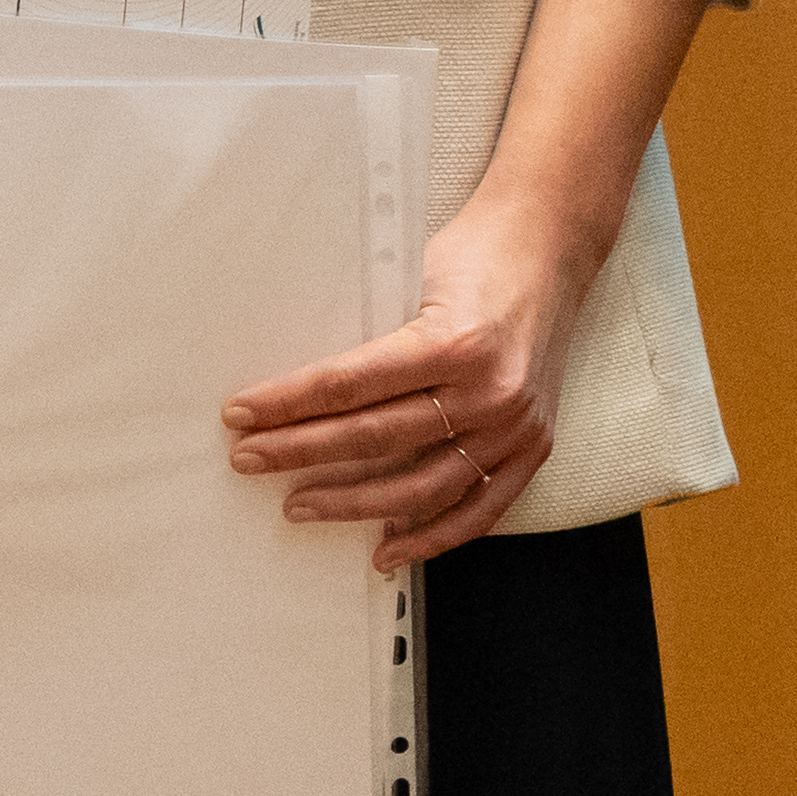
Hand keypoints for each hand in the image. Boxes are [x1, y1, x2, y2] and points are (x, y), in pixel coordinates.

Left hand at [227, 192, 604, 570]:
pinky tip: (387, 549)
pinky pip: (479, 509)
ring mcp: (515, 426)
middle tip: (249, 459)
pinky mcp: (534, 446)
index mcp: (456, 340)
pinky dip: (432, 535)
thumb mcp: (418, 276)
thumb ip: (377, 335)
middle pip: (374, 437)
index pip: (351, 384)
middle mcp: (489, 390)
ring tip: (299, 505)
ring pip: (421, 486)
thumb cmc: (480, 252)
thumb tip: (303, 385)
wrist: (555, 246)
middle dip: (300, 451)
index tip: (242, 415)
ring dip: (352, 503)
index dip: (288, 404)